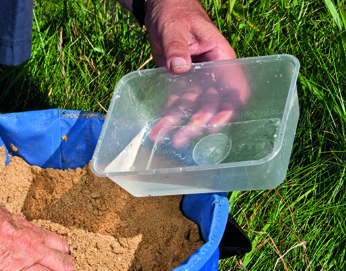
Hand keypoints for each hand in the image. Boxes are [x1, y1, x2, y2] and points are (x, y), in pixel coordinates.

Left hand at [144, 0, 249, 147]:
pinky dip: (168, 115)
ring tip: (165, 138)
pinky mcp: (180, 83)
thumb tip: (179, 67)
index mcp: (220, 57)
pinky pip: (177, 102)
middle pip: (211, 103)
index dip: (228, 108)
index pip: (233, 87)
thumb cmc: (175, 13)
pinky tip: (158, 129)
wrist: (162, 10)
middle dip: (198, 122)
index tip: (216, 124)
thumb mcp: (175, 26)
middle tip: (183, 137)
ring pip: (192, 107)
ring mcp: (196, 80)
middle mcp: (212, 73)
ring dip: (180, 124)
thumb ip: (176, 46)